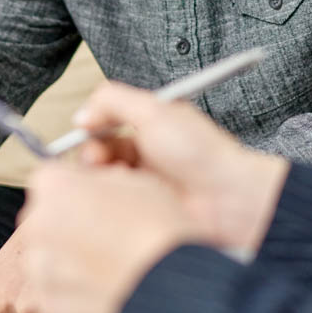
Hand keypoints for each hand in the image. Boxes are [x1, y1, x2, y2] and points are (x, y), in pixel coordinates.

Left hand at [19, 163, 205, 312]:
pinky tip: (100, 290)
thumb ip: (100, 179)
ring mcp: (40, 265)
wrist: (170, 283)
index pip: (51, 181)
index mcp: (54, 184)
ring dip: (67, 260)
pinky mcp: (47, 301)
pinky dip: (70, 292)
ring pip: (45, 257)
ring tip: (105, 267)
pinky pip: (51, 292)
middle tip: (104, 238)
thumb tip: (93, 187)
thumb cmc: (158, 229)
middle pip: (43, 219)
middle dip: (67, 225)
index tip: (94, 204)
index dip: (76, 192)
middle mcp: (37, 222)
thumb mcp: (134, 180)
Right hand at [75, 82, 289, 256]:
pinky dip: (110, 200)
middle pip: (100, 153)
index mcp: (150, 126)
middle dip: (91, 155)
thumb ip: (114, 101)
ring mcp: (145, 184)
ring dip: (100, 178)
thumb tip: (82, 114)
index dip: (91, 129)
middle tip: (95, 161)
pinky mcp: (144, 211)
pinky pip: (115, 204)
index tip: (84, 132)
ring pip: (105, 179)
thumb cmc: (203, 154)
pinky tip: (118, 200)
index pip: (106, 124)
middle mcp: (146, 154)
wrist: (229, 200)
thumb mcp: (155, 111)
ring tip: (109, 181)